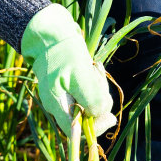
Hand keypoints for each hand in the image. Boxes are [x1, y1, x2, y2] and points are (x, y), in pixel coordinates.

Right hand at [21, 4, 115, 135]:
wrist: (51, 28)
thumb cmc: (62, 50)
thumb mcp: (80, 75)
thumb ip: (92, 98)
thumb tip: (102, 115)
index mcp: (56, 104)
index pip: (76, 131)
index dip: (94, 128)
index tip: (110, 117)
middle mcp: (60, 102)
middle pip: (88, 115)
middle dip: (99, 100)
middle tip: (98, 79)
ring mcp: (67, 91)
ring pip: (92, 100)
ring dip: (99, 86)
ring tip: (95, 67)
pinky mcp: (74, 81)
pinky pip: (91, 88)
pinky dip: (96, 79)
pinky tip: (94, 65)